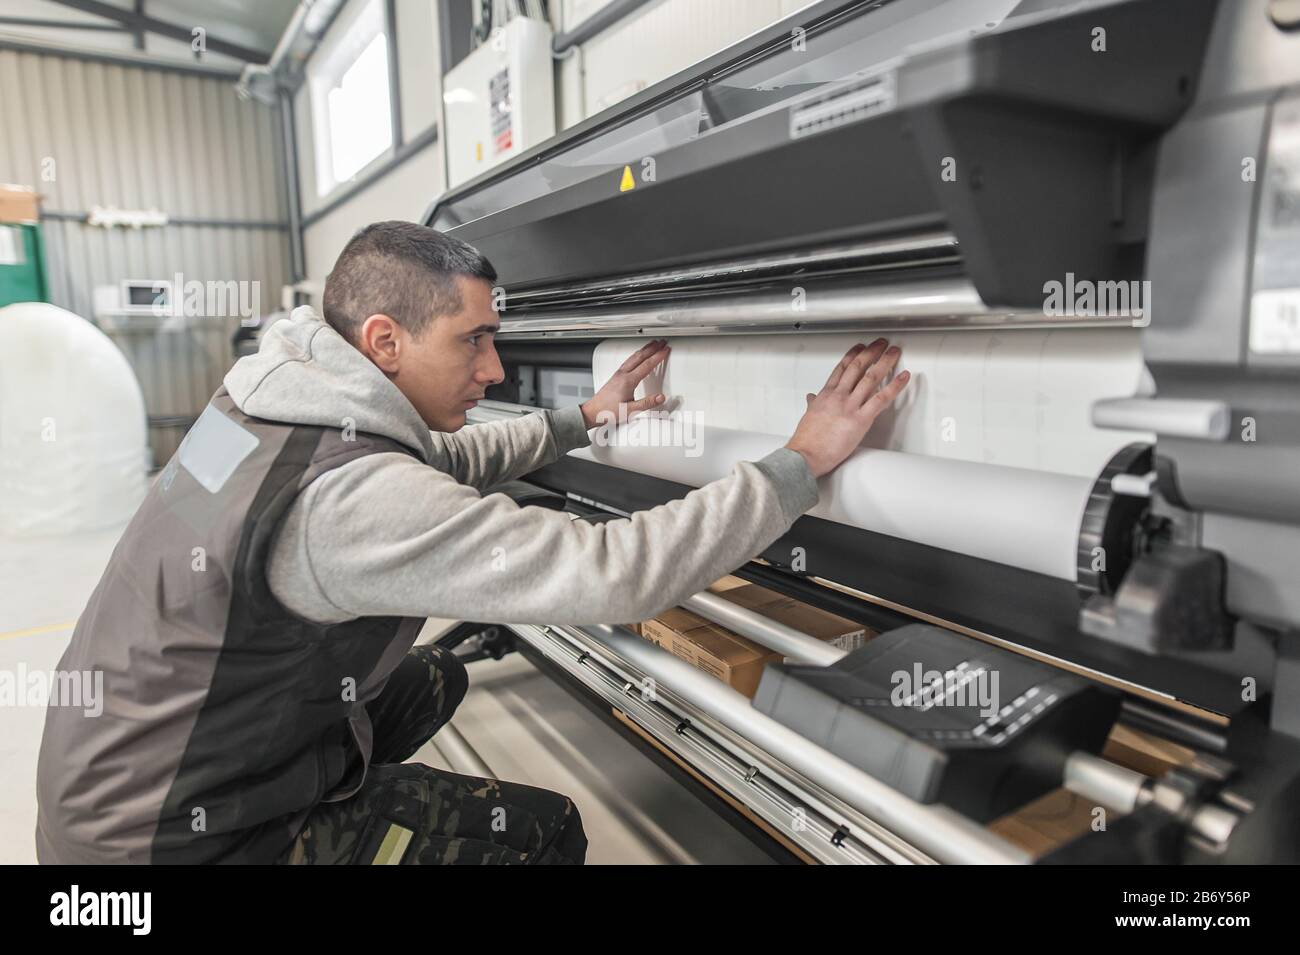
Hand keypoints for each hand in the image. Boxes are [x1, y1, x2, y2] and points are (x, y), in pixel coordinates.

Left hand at [580, 339, 669, 429]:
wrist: (592, 411)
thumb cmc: (608, 411)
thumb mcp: (630, 410)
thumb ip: (647, 403)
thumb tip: (660, 397)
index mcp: (628, 381)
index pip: (646, 365)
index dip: (658, 356)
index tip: (666, 350)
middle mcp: (622, 374)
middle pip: (640, 356)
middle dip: (652, 348)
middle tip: (662, 342)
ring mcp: (618, 374)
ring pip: (633, 356)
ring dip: (644, 349)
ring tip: (652, 344)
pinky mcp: (615, 376)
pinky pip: (629, 360)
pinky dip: (637, 354)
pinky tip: (638, 355)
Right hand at [785, 339, 909, 477]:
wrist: (806, 454)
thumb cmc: (806, 440)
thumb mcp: (808, 416)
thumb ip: (813, 404)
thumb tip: (811, 397)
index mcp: (826, 395)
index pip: (842, 368)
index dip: (853, 354)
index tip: (861, 347)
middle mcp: (839, 396)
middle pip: (858, 367)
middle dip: (871, 352)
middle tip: (881, 343)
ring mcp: (850, 406)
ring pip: (871, 377)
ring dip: (885, 362)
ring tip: (894, 352)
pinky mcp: (861, 419)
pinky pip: (881, 398)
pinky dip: (895, 386)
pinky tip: (904, 377)